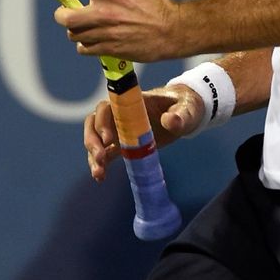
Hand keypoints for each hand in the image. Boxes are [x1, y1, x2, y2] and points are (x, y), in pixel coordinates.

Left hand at [52, 0, 182, 61]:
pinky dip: (85, 45)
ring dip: (75, 29)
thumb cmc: (159, 2)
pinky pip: (84, 49)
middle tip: (65, 12)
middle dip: (61, 14)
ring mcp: (106, 34)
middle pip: (66, 17)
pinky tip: (92, 40)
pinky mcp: (109, 50)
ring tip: (84, 26)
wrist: (171, 31)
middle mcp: (105, 14)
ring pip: (74, 34)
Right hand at [84, 84, 204, 181]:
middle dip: (92, 139)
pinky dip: (100, 164)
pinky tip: (100, 177)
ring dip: (92, 154)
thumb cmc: (185, 106)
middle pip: (95, 121)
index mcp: (133, 102)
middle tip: (100, 158)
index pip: (108, 106)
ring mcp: (120, 129)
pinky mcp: (123, 144)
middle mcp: (121, 114)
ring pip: (96, 137)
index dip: (103, 121)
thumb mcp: (187, 109)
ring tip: (99, 173)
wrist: (185, 114)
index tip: (108, 138)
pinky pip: (105, 152)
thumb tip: (169, 121)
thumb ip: (180, 115)